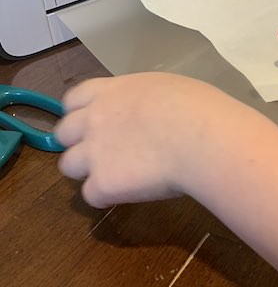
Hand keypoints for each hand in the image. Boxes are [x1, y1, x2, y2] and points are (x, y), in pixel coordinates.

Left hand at [54, 73, 232, 207]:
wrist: (203, 139)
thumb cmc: (201, 109)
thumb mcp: (171, 89)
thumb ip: (148, 102)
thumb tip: (156, 116)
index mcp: (113, 91)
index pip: (74, 99)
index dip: (83, 113)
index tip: (101, 123)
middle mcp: (94, 119)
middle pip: (64, 133)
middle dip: (82, 143)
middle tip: (110, 153)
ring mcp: (94, 152)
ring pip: (69, 166)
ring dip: (90, 172)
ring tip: (122, 177)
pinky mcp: (103, 183)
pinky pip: (93, 196)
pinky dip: (109, 197)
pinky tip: (135, 193)